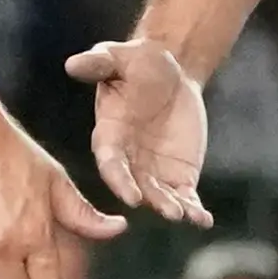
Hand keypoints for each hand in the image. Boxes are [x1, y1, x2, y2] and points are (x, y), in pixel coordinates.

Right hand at [61, 38, 216, 226]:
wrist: (171, 71)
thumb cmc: (138, 62)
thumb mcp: (119, 57)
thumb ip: (98, 63)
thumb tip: (73, 63)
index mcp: (110, 136)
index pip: (111, 163)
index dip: (120, 181)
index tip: (131, 197)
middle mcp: (129, 159)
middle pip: (137, 185)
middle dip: (152, 200)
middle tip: (169, 211)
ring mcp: (153, 170)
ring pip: (160, 195)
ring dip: (172, 207)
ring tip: (187, 216)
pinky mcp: (177, 174)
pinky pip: (184, 196)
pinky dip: (194, 210)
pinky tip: (204, 221)